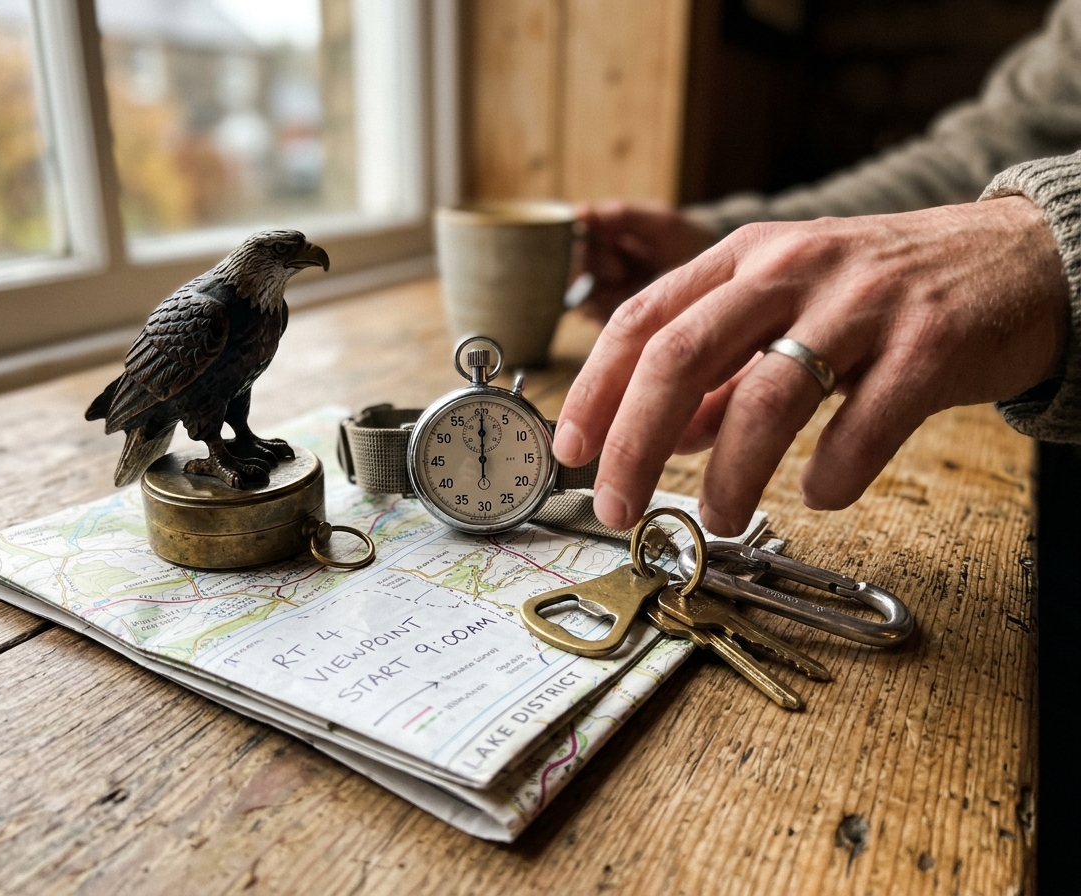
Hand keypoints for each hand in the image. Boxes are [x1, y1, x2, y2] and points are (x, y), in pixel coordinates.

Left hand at [553, 197, 1069, 534]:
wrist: (1018, 259)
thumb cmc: (884, 290)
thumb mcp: (786, 307)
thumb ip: (720, 371)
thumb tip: (658, 436)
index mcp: (746, 255)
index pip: (642, 320)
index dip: (596, 390)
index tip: (573, 452)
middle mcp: (794, 266)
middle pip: (681, 356)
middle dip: (634, 442)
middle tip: (619, 507)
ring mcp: (864, 302)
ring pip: (768, 397)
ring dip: (729, 474)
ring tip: (717, 517)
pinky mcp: (931, 344)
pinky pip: (864, 425)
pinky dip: (833, 475)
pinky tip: (820, 492)